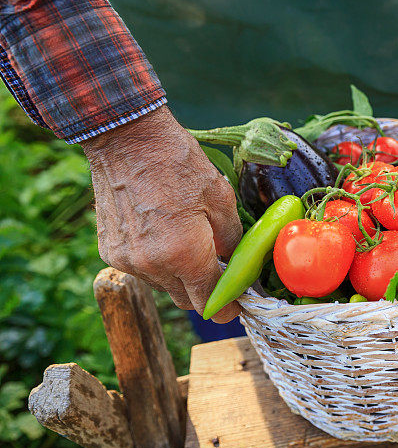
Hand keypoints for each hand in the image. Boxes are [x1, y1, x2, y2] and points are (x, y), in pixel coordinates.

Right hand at [82, 106, 241, 322]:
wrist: (127, 139)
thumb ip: (232, 241)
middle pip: (186, 299)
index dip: (227, 308)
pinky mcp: (110, 251)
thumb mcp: (221, 199)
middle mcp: (152, 265)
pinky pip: (142, 271)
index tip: (237, 304)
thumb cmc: (178, 164)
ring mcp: (127, 260)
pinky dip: (156, 263)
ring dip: (179, 276)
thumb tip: (236, 264)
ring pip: (163, 286)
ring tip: (187, 242)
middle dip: (205, 290)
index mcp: (184, 254)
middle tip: (218, 269)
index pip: (209, 303)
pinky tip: (162, 234)